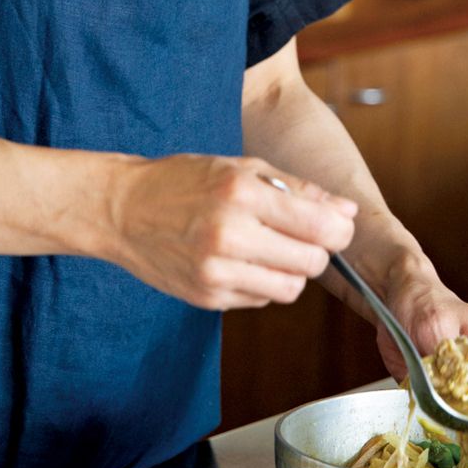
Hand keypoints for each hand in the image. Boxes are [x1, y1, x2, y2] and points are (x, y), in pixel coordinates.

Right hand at [104, 153, 356, 310]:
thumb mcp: (242, 168)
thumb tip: (346, 212)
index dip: (339, 231)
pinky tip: (240, 260)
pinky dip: (261, 282)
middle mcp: (230, 235)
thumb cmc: (182, 181)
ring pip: (289, 289)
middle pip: (311, 263)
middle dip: (316, 251)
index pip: (319, 228)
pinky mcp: (206, 297)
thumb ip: (299, 189)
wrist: (121, 209)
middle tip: (299, 235)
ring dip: (290, 271)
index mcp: (242, 194)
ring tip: (268, 248)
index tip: (336, 227)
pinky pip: (260, 300)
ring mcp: (216, 271)